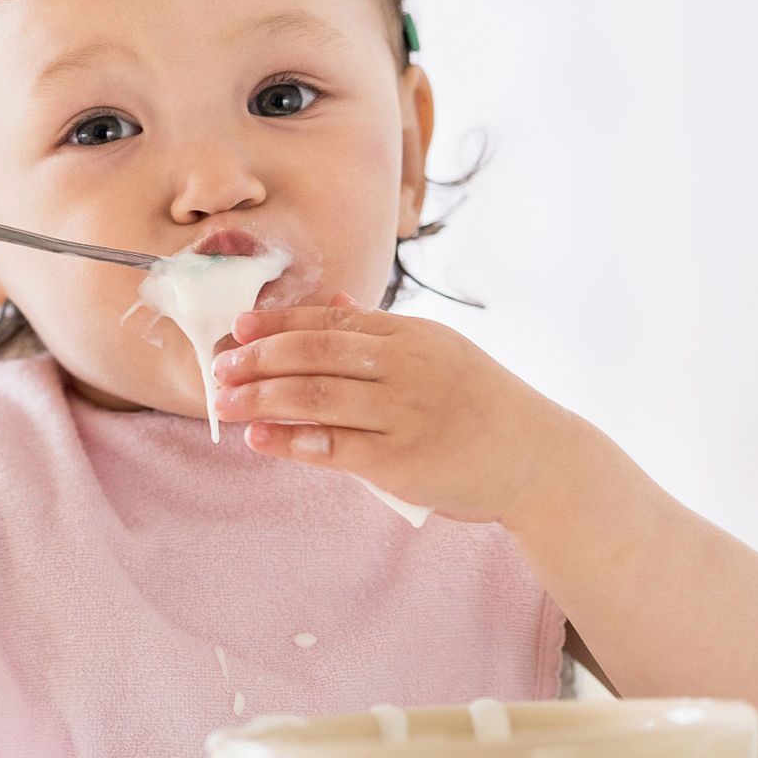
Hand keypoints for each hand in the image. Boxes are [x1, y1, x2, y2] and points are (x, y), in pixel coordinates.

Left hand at [209, 290, 581, 524]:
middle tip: (219, 367)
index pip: (330, 321)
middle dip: (259, 359)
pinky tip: (258, 437)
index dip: (278, 324)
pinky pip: (332, 448)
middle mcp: (406, 367)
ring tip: (225, 401)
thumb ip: (379, 328)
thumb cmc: (481, 405)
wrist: (538, 459)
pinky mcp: (399, 461)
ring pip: (316, 398)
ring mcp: (403, 413)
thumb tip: (328, 296)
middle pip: (315, 354)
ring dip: (261, 397)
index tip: (239, 328)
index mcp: (411, 335)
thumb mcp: (437, 351)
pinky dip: (289, 441)